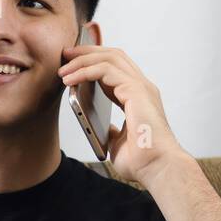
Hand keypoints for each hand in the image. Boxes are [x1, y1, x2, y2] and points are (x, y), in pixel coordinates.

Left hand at [58, 45, 190, 183]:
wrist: (157, 169)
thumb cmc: (142, 161)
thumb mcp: (117, 142)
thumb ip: (110, 131)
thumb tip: (101, 128)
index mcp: (138, 97)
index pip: (115, 68)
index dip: (93, 62)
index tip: (71, 65)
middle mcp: (142, 87)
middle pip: (113, 55)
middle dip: (86, 52)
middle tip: (65, 55)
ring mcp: (141, 87)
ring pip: (109, 58)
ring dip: (83, 60)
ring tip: (63, 68)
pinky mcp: (136, 90)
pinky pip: (105, 70)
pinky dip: (85, 71)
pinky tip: (69, 80)